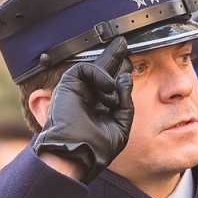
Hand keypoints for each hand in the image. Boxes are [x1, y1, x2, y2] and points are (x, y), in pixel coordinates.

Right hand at [31, 36, 134, 181]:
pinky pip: (85, 69)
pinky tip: (107, 89)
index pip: (111, 84)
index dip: (121, 73)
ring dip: (109, 78)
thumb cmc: (95, 148)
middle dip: (114, 57)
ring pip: (95, 68)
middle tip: (124, 43)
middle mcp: (87, 97)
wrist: (77, 154)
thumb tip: (125, 78)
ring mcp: (77, 90)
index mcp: (98, 107)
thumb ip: (125, 103)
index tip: (130, 64)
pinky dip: (99, 75)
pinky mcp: (67, 84)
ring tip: (112, 97)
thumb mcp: (120, 126)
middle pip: (103, 70)